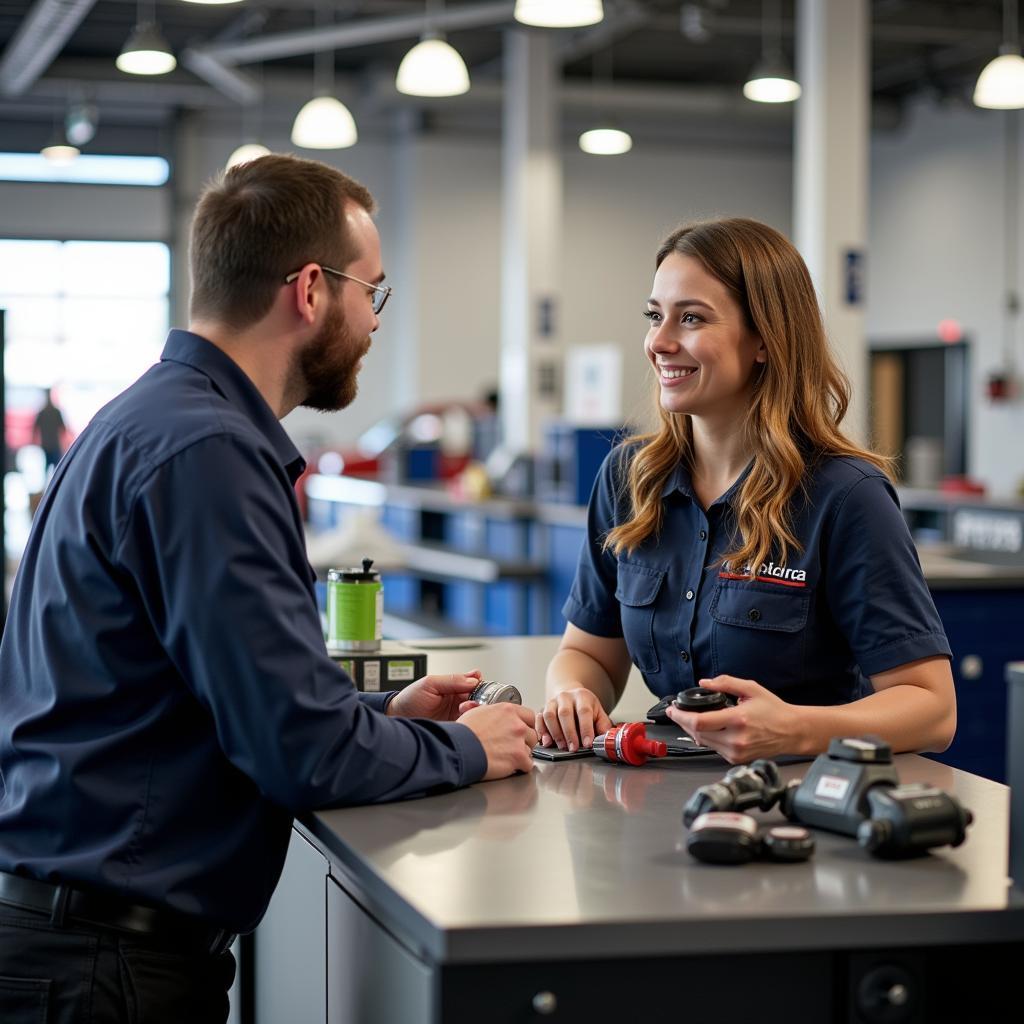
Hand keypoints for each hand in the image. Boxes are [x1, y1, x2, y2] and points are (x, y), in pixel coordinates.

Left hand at [388, 670, 482, 720]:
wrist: (396, 718)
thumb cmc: (409, 700)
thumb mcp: (429, 684)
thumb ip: (451, 680)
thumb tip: (473, 678)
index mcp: (454, 687)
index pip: (475, 684)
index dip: (479, 687)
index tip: (476, 689)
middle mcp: (457, 701)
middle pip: (478, 700)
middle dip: (477, 701)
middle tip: (466, 703)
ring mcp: (456, 715)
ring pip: (475, 714)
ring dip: (473, 712)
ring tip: (462, 711)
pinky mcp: (455, 728)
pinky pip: (468, 727)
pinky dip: (469, 724)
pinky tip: (463, 721)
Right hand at [459, 703, 538, 780]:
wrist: (459, 749)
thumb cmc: (463, 733)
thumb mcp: (477, 713)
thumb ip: (493, 713)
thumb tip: (495, 716)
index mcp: (507, 709)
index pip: (529, 716)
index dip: (525, 725)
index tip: (520, 731)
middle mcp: (516, 723)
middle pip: (532, 733)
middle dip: (524, 741)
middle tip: (512, 746)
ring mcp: (519, 740)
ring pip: (530, 750)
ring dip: (521, 754)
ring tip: (506, 757)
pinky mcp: (518, 757)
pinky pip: (528, 765)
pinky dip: (520, 767)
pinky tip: (508, 766)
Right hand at [537, 688, 613, 751]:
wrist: (571, 696)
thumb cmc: (586, 708)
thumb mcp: (598, 713)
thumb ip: (603, 726)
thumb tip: (605, 740)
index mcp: (582, 696)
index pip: (584, 712)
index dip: (585, 729)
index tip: (588, 743)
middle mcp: (565, 696)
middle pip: (565, 714)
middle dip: (569, 733)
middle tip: (574, 748)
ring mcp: (552, 702)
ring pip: (550, 715)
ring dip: (555, 733)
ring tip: (562, 746)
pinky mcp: (542, 708)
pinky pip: (539, 719)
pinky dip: (541, 731)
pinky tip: (546, 742)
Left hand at [665, 675, 796, 763]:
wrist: (792, 732)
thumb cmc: (774, 711)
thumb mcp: (751, 689)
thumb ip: (725, 683)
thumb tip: (704, 683)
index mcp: (738, 720)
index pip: (700, 722)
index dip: (681, 716)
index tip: (672, 709)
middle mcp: (736, 739)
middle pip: (697, 733)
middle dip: (683, 722)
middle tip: (677, 712)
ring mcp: (736, 752)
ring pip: (703, 742)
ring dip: (693, 730)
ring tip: (690, 718)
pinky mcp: (736, 759)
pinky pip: (713, 748)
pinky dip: (706, 738)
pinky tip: (708, 728)